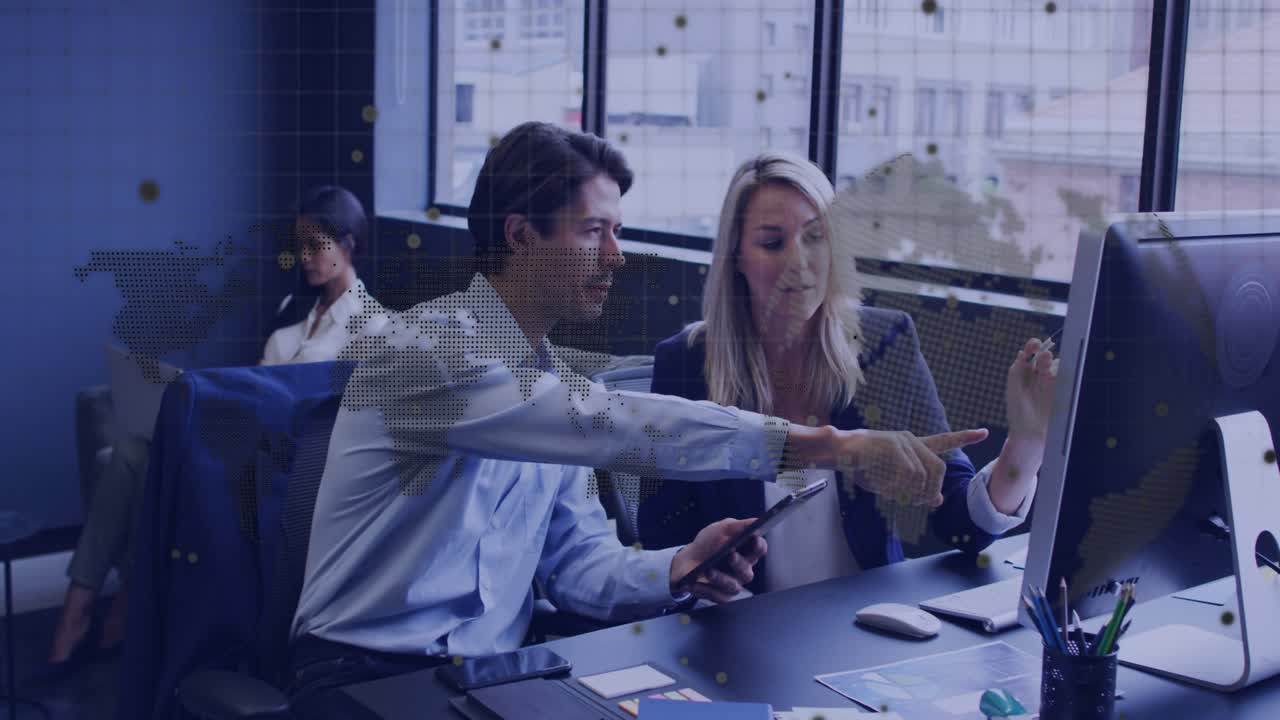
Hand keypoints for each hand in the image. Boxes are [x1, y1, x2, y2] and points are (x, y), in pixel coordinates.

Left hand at [669, 518, 767, 603]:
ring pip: (732, 586)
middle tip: (730, 555)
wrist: (687, 560)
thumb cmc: (708, 544)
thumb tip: (755, 521)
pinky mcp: (720, 596)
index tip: (754, 537)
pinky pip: (716, 596)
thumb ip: (736, 526)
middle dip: (739, 563)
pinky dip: (705, 588)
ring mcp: (733, 585)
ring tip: (709, 570)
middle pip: (747, 571)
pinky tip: (695, 582)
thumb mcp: (720, 530)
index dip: (759, 545)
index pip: (759, 550)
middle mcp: (743, 571)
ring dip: (720, 578)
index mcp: (747, 553)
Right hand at [834, 428, 988, 506]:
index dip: (965, 438)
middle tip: (917, 502)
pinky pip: (906, 475)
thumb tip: (938, 500)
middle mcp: (910, 440)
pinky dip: (898, 488)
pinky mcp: (891, 446)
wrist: (838, 452)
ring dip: (910, 493)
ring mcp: (901, 442)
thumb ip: (916, 489)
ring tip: (893, 495)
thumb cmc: (862, 467)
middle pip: (938, 469)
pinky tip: (884, 489)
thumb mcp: (891, 483)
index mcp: (912, 446)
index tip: (984, 433)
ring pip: (921, 476)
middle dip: (931, 491)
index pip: (944, 440)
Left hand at [1006, 337, 1058, 441]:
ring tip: (1047, 370)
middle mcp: (1038, 374)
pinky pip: (1066, 377)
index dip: (1033, 347)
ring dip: (1053, 365)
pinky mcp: (1061, 391)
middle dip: (1045, 354)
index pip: (1030, 354)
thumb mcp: (1013, 392)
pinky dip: (1066, 373)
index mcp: (1024, 372)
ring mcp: (1051, 382)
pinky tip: (1061, 374)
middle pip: (1044, 357)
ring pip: (1056, 366)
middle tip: (1044, 356)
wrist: (1030, 434)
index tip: (1034, 344)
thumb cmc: (1018, 413)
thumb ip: (1016, 372)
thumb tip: (1021, 353)